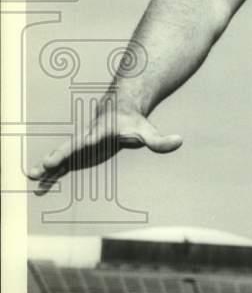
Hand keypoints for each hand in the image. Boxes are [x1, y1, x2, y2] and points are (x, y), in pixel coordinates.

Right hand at [27, 99, 181, 195]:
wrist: (120, 109)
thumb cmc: (133, 122)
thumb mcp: (147, 131)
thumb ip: (160, 140)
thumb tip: (179, 141)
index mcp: (99, 133)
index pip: (87, 141)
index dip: (76, 148)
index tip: (63, 154)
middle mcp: (86, 139)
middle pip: (69, 148)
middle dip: (56, 157)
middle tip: (42, 167)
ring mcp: (81, 146)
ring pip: (62, 157)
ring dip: (47, 167)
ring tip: (32, 177)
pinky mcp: (79, 153)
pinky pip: (63, 164)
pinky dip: (51, 172)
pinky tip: (39, 182)